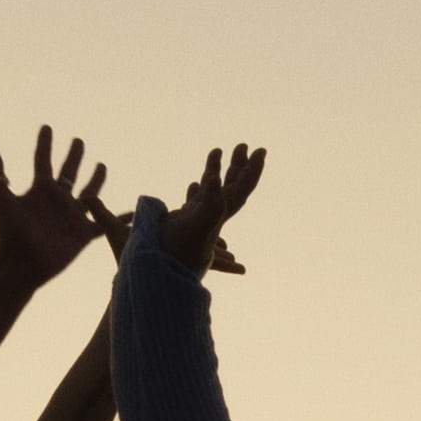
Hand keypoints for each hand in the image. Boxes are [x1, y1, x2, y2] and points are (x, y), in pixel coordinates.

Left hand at [0, 127, 112, 279]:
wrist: (22, 264)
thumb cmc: (9, 232)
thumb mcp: (0, 198)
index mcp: (40, 190)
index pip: (43, 160)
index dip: (44, 144)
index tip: (46, 127)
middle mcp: (57, 199)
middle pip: (69, 172)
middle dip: (74, 155)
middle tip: (78, 141)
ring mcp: (71, 216)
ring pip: (88, 192)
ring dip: (95, 179)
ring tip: (102, 165)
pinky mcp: (83, 234)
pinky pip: (104, 223)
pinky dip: (118, 218)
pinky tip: (132, 213)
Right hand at [166, 142, 267, 275]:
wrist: (158, 275)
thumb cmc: (176, 256)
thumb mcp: (193, 225)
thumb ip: (207, 201)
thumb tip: (213, 177)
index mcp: (217, 215)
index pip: (242, 188)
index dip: (253, 169)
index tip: (262, 150)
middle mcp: (212, 219)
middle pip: (233, 189)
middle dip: (240, 166)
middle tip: (245, 145)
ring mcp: (199, 222)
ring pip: (213, 194)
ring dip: (219, 173)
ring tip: (219, 152)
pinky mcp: (185, 227)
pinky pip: (196, 205)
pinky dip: (199, 191)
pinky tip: (196, 183)